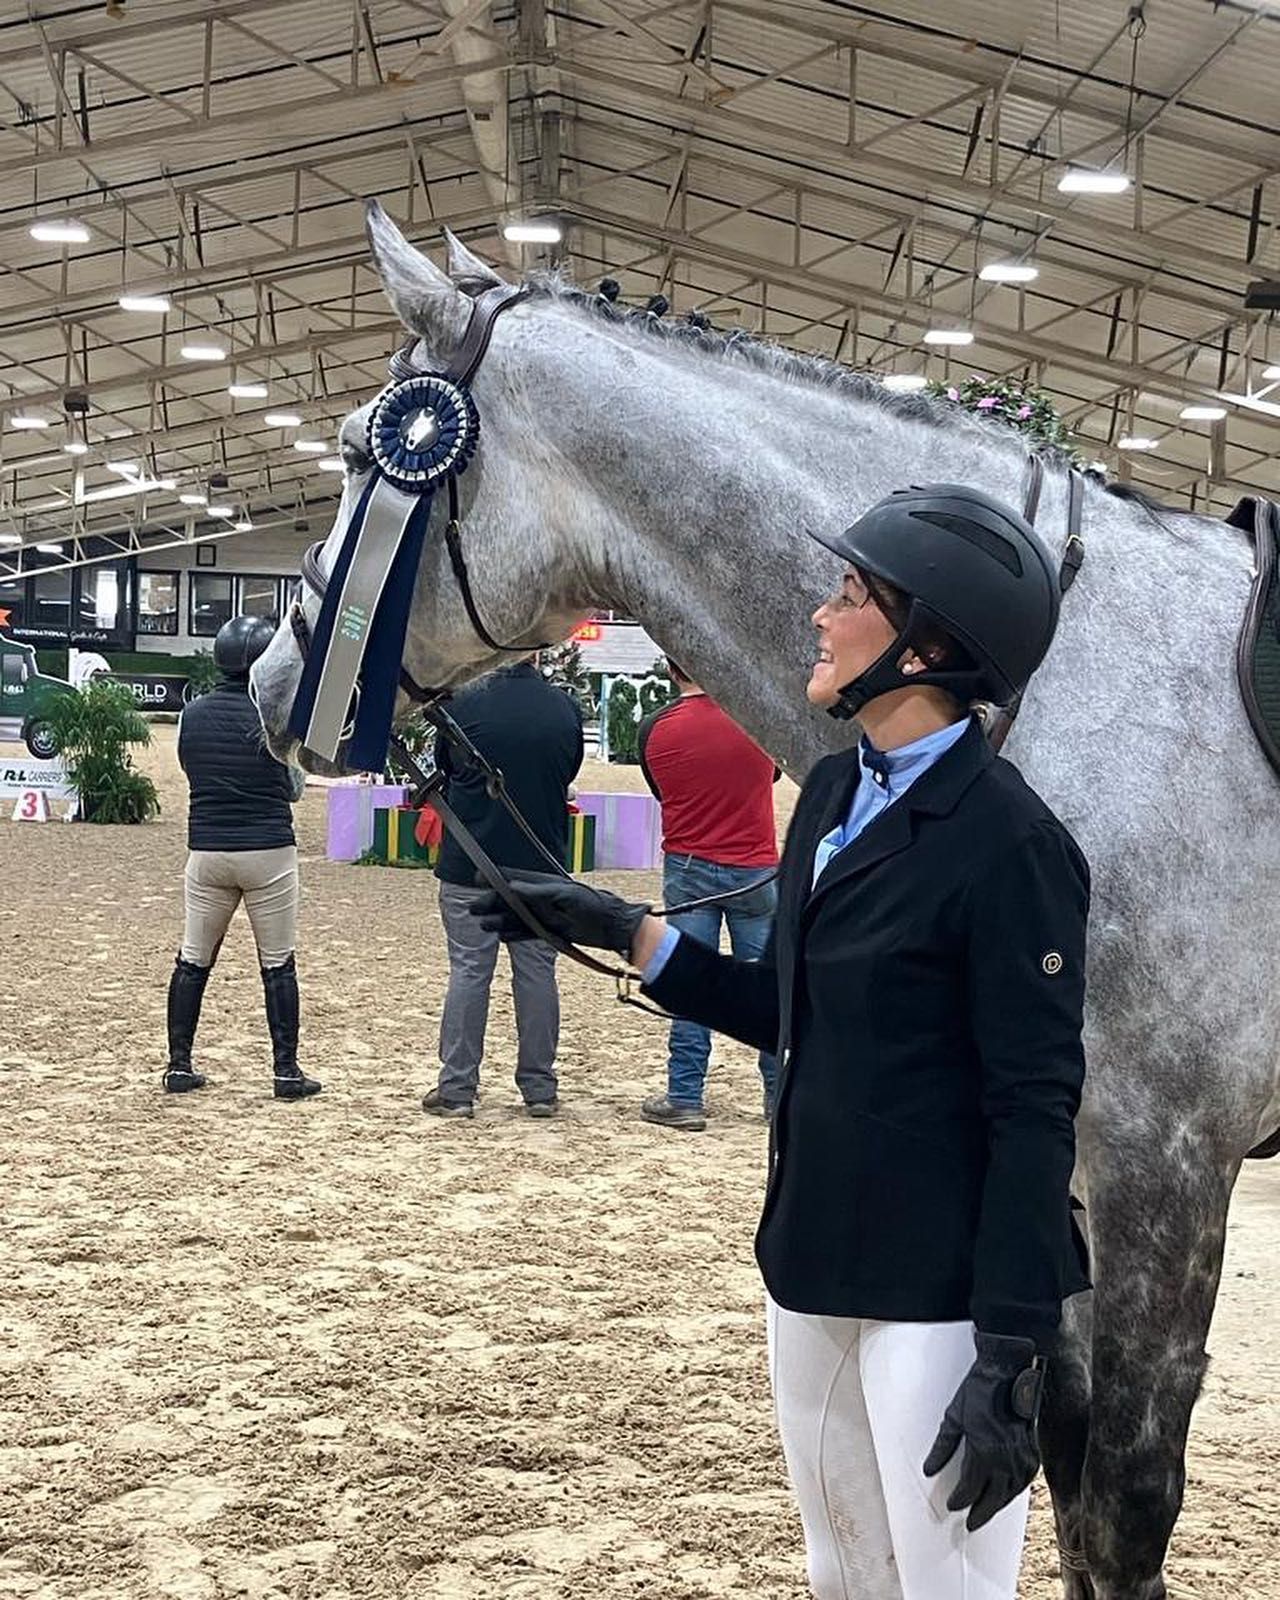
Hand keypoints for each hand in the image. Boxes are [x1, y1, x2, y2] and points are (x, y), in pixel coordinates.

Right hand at [469, 868, 651, 957]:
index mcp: (543, 884)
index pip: (514, 879)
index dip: (495, 878)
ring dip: (499, 921)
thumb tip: (512, 886)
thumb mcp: (563, 895)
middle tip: (473, 909)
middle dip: (491, 903)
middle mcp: (540, 899)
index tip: (477, 879)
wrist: (610, 926)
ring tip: (484, 925)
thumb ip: (537, 891)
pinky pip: (526, 933)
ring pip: (515, 918)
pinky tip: (502, 937)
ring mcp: (543, 915)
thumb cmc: (590, 903)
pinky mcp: (548, 931)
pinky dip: (514, 935)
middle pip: (510, 900)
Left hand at [922, 1331, 1043, 1531]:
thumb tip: (929, 1469)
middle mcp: (1006, 1460)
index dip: (960, 1501)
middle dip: (979, 1512)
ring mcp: (1022, 1458)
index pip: (970, 1489)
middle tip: (970, 1524)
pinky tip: (1004, 1495)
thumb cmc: (978, 1392)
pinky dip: (1011, 1492)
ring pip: (1009, 1494)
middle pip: (992, 1498)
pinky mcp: (1032, 1453)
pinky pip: (1022, 1483)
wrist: (1006, 1373)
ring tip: (984, 1513)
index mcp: (984, 1452)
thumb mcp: (953, 1417)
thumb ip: (942, 1447)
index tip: (952, 1506)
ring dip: (996, 1506)